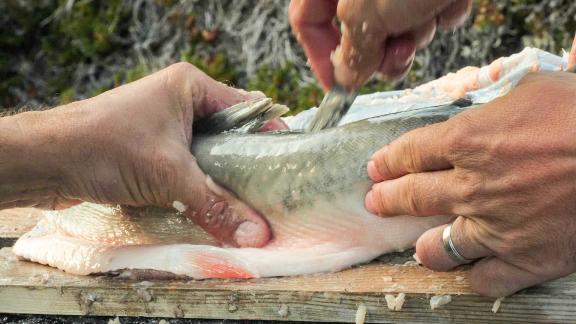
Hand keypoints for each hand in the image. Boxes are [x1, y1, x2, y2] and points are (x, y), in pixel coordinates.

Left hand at [8, 63, 284, 247]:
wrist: (46, 160)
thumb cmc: (107, 148)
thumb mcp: (170, 177)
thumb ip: (216, 206)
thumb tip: (256, 236)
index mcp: (192, 86)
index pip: (247, 108)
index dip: (269, 136)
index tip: (288, 167)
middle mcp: (181, 100)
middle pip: (230, 133)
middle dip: (247, 163)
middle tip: (271, 193)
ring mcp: (165, 124)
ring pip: (209, 152)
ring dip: (223, 177)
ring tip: (248, 204)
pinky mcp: (152, 147)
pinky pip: (189, 164)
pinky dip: (201, 183)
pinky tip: (215, 205)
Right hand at [289, 0, 471, 89]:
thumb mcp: (367, 15)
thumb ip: (352, 53)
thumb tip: (346, 79)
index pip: (306, 21)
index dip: (319, 58)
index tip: (339, 89)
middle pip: (358, 29)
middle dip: (381, 50)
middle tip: (396, 55)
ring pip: (399, 24)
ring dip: (417, 33)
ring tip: (427, 16)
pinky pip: (431, 10)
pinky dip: (443, 11)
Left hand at [365, 71, 575, 296]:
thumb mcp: (531, 90)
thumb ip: (493, 106)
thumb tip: (477, 111)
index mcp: (469, 140)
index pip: (409, 153)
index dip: (388, 162)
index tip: (376, 169)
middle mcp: (472, 187)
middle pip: (412, 197)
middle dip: (387, 199)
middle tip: (376, 201)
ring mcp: (496, 228)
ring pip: (438, 247)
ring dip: (424, 244)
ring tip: (420, 242)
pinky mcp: (526, 260)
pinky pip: (484, 279)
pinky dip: (473, 274)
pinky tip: (471, 268)